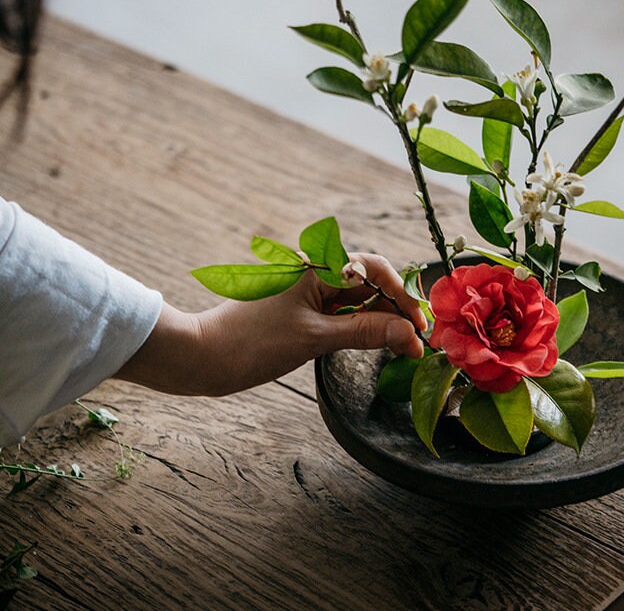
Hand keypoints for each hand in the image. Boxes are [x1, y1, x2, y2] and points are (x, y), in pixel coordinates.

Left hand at [114, 253, 425, 396]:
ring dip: (379, 320)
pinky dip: (358, 327)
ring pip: (355, 300)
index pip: (374, 269)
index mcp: (316, 266)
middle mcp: (313, 272)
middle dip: (394, 310)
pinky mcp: (300, 311)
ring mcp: (306, 292)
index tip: (420, 326)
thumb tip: (410, 335)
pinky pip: (339, 313)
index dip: (401, 295)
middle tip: (417, 342)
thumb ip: (365, 332)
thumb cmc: (252, 342)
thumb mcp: (315, 338)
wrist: (203, 356)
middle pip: (367, 284)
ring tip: (403, 346)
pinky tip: (375, 343)